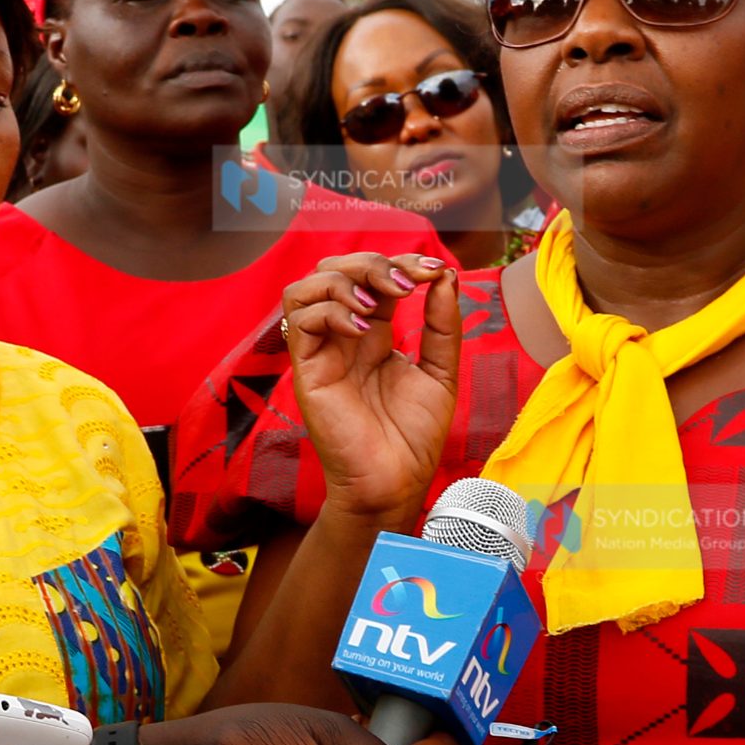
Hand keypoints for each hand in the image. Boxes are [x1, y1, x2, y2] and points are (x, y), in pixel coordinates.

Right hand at [279, 252, 458, 521]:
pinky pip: (300, 321)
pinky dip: (332, 312)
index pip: (374, 278)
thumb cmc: (415, 436)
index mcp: (374, 335)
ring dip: (345, 280)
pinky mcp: (307, 371)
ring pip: (306, 287)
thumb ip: (441, 324)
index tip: (434, 271)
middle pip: (335, 271)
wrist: (396, 481)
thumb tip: (445, 275)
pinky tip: (365, 329)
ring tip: (381, 300)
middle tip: (407, 282)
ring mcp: (322, 352)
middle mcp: (343, 337)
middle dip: (371, 263)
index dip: (400, 263)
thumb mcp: (441, 371)